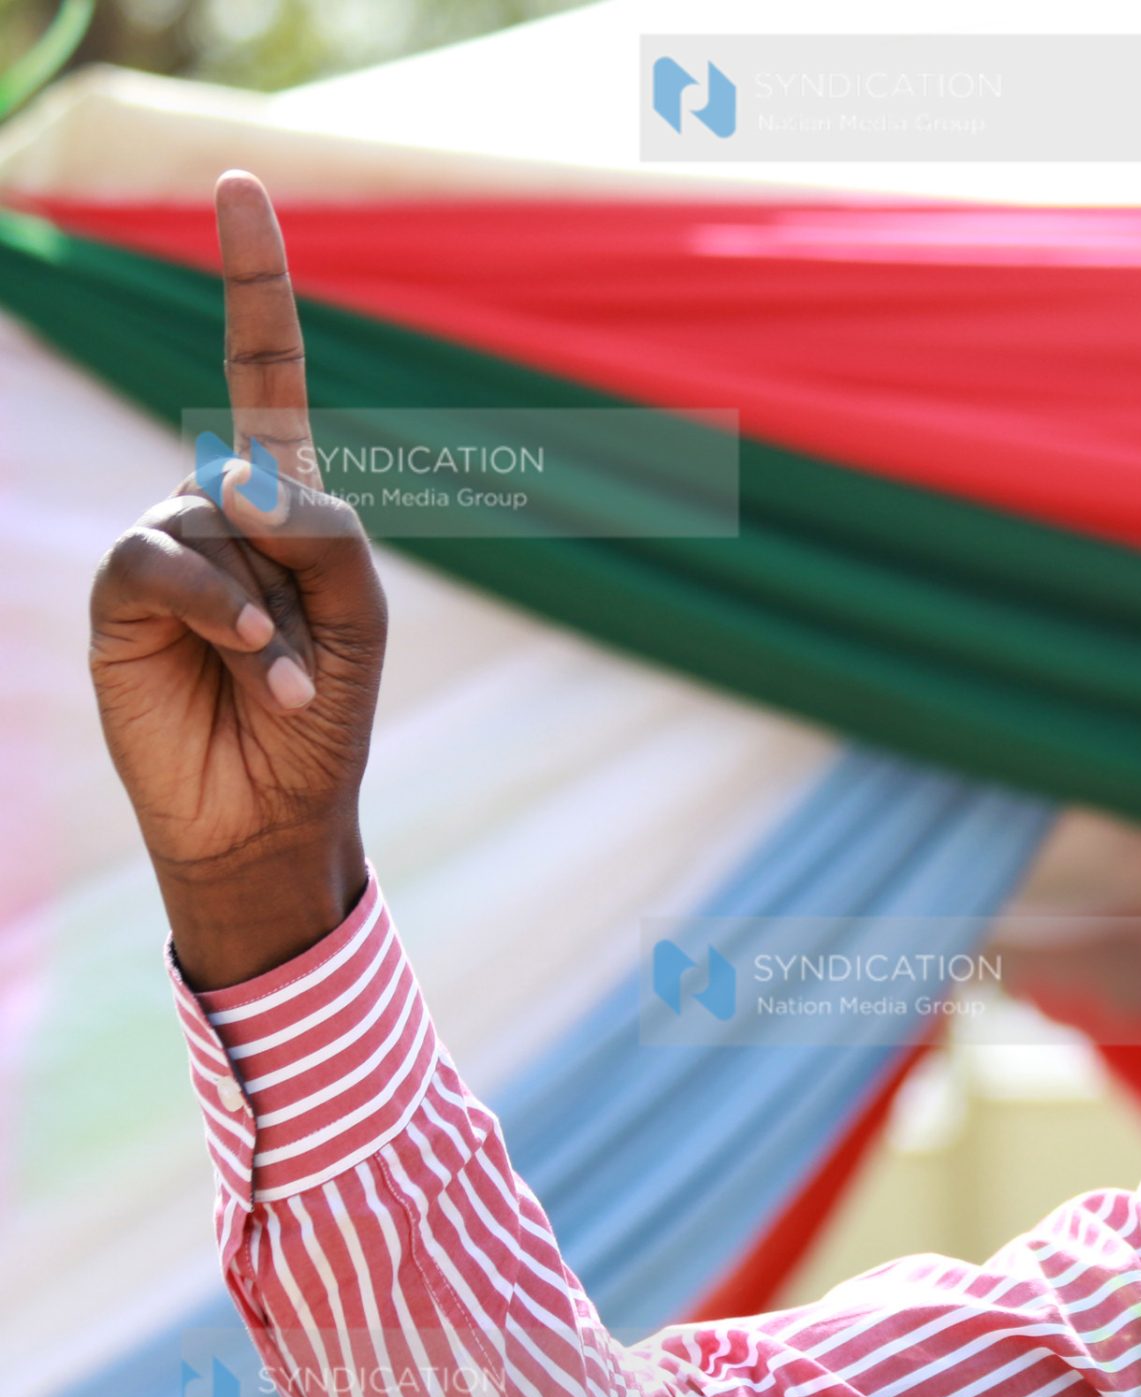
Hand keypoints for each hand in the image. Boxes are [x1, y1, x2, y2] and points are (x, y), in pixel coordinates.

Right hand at [89, 171, 384, 986]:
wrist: (270, 807)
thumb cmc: (324, 712)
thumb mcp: (358, 613)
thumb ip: (322, 532)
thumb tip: (233, 476)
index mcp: (285, 498)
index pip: (261, 368)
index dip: (253, 281)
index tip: (242, 187)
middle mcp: (217, 505)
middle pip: (261, 478)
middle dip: (301, 574)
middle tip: (306, 659)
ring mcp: (167, 545)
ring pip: (220, 529)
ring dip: (268, 618)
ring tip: (279, 683)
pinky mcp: (123, 594)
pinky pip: (172, 565)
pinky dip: (226, 617)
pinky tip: (254, 670)